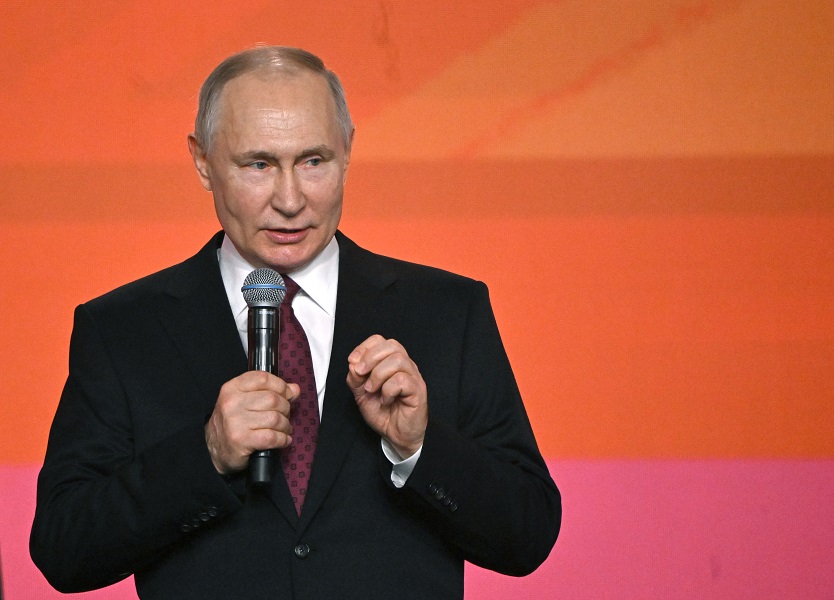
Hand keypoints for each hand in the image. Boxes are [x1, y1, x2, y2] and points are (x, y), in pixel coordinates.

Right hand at [205, 371, 299, 474]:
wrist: (216, 449)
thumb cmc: (234, 423)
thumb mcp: (247, 401)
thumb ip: (271, 391)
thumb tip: (294, 389)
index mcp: (232, 388)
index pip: (263, 378)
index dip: (280, 386)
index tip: (286, 394)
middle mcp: (232, 403)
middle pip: (273, 399)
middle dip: (285, 408)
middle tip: (284, 416)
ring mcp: (235, 422)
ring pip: (275, 418)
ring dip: (285, 426)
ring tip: (283, 429)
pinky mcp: (241, 440)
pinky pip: (272, 437)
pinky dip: (283, 439)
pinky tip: (283, 439)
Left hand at [347, 335, 427, 458]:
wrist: (397, 435)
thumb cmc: (383, 412)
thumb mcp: (361, 394)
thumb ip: (355, 378)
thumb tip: (353, 364)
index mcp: (391, 362)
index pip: (380, 341)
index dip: (364, 348)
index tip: (353, 363)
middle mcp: (405, 366)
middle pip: (391, 345)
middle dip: (370, 358)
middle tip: (360, 374)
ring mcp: (413, 377)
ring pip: (397, 360)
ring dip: (378, 375)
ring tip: (372, 390)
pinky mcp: (418, 390)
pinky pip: (402, 380)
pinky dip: (388, 390)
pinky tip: (385, 400)